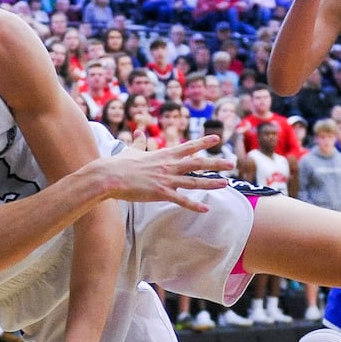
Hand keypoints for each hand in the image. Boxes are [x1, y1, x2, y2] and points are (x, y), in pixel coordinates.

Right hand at [97, 134, 233, 210]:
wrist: (108, 176)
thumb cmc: (119, 163)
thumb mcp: (132, 150)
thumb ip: (139, 142)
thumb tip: (139, 132)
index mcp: (163, 154)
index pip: (188, 147)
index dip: (203, 143)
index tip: (216, 140)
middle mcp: (169, 165)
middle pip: (197, 163)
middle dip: (215, 163)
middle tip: (231, 163)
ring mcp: (166, 179)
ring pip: (194, 181)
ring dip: (211, 183)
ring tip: (226, 183)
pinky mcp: (160, 192)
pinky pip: (181, 200)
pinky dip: (194, 205)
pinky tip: (206, 209)